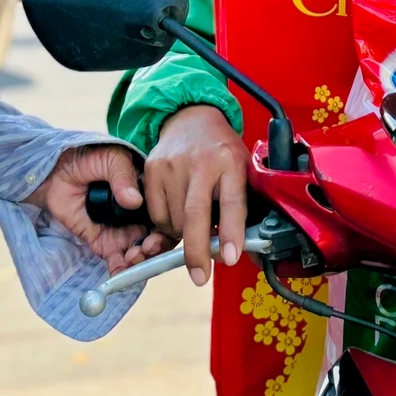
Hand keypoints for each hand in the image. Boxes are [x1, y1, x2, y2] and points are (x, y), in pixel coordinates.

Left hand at [25, 145, 163, 272]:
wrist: (56, 170)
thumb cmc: (87, 157)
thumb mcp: (110, 158)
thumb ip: (122, 176)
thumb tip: (135, 200)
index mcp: (148, 194)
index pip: (166, 215)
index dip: (167, 228)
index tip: (159, 234)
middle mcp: (139, 216)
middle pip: (156, 238)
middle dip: (155, 250)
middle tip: (146, 250)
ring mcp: (122, 231)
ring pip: (140, 253)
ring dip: (140, 262)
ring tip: (132, 258)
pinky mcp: (103, 242)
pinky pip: (116, 260)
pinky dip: (120, 271)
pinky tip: (119, 273)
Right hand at [145, 106, 247, 286]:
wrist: (191, 119)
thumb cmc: (221, 153)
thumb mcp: (242, 172)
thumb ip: (242, 208)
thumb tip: (242, 253)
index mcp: (231, 162)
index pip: (232, 202)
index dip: (231, 233)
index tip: (230, 257)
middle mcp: (201, 162)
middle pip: (195, 216)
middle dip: (197, 252)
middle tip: (200, 276)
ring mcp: (173, 165)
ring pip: (174, 219)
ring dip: (183, 236)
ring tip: (194, 227)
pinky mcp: (153, 168)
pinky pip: (156, 213)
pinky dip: (166, 225)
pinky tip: (177, 215)